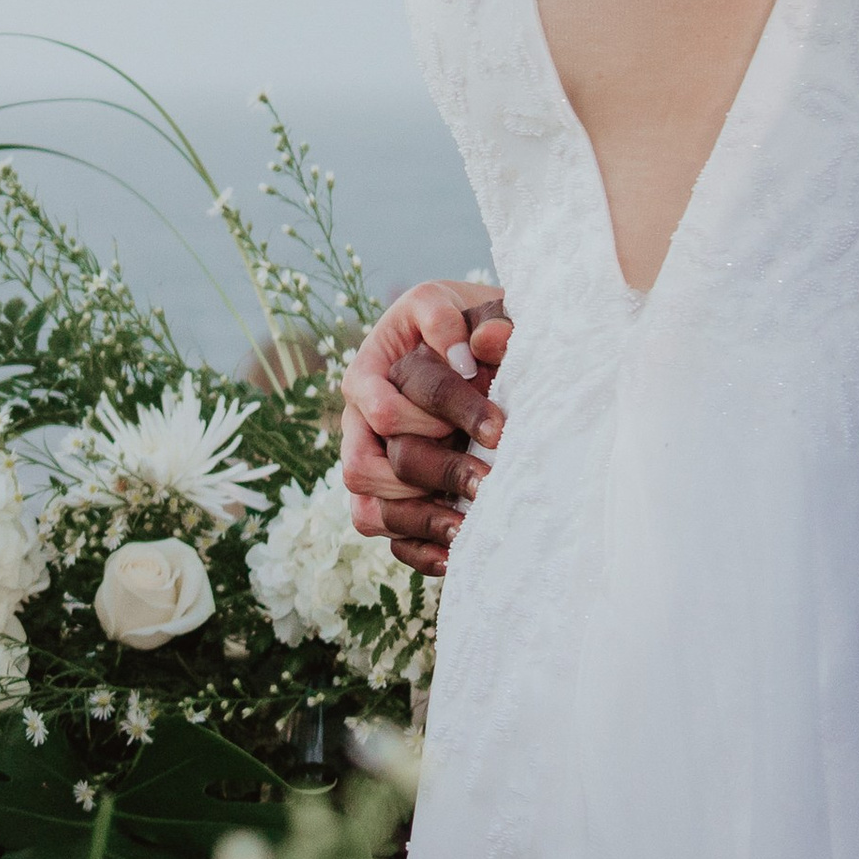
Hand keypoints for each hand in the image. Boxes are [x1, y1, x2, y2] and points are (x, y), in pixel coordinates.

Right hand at [340, 279, 509, 576]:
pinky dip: (417, 550)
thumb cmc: (471, 327)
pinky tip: (458, 552)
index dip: (440, 423)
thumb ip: (479, 317)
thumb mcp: (472, 307)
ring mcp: (369, 459)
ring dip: (420, 518)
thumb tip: (480, 344)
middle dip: (434, 473)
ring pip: (367, 507)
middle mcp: (359, 418)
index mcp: (371, 369)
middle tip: (488, 480)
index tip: (499, 429)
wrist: (476, 353)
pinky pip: (386, 536)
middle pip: (366, 466)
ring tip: (472, 522)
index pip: (386, 410)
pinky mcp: (386, 494)